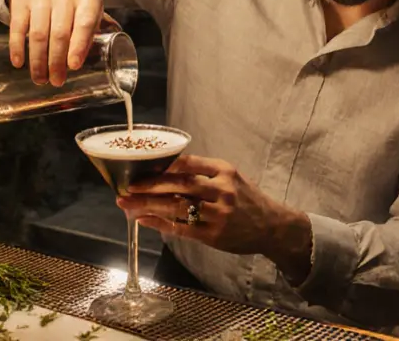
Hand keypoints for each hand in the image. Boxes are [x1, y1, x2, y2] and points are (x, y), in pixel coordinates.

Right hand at [5, 0, 119, 85]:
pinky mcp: (22, 0)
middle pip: (60, 33)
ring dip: (38, 60)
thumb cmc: (73, 10)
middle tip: (56, 81)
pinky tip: (19, 63)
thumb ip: (101, 32)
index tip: (73, 67)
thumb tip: (117, 56)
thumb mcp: (89, 15)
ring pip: (38, 33)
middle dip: (57, 61)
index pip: (84, 24)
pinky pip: (18, 27)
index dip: (79, 46)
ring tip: (40, 79)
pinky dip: (17, 47)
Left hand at [118, 155, 312, 280]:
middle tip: (126, 186)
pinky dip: (159, 224)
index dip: (163, 164)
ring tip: (127, 204)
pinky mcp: (214, 235)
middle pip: (179, 184)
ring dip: (148, 205)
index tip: (142, 165)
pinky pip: (181, 228)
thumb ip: (204, 173)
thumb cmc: (247, 200)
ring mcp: (218, 214)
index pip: (188, 163)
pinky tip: (143, 220)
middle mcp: (222, 190)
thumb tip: (165, 170)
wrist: (272, 227)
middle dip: (149, 185)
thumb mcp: (231, 178)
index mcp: (224, 171)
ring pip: (176, 206)